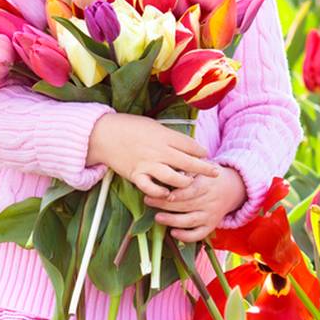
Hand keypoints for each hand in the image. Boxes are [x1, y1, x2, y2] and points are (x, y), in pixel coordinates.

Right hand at [86, 113, 221, 196]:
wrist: (103, 133)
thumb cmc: (129, 126)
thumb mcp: (152, 125)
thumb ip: (168, 135)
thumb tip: (185, 143)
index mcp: (164, 136)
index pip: (190, 145)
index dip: (201, 151)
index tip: (207, 155)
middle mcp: (159, 151)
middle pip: (188, 163)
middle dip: (204, 169)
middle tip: (215, 173)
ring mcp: (148, 164)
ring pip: (174, 178)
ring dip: (185, 183)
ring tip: (190, 184)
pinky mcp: (136, 175)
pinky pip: (151, 188)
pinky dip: (160, 192)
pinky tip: (168, 194)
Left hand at [145, 165, 247, 242]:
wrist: (232, 189)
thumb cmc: (209, 176)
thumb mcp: (202, 167)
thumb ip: (187, 169)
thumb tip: (170, 170)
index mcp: (207, 184)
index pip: (192, 190)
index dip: (178, 193)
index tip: (163, 192)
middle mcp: (210, 201)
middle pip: (186, 205)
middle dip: (166, 204)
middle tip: (148, 200)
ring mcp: (210, 215)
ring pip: (190, 220)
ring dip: (172, 220)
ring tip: (157, 217)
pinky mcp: (210, 226)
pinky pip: (198, 234)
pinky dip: (186, 236)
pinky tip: (173, 233)